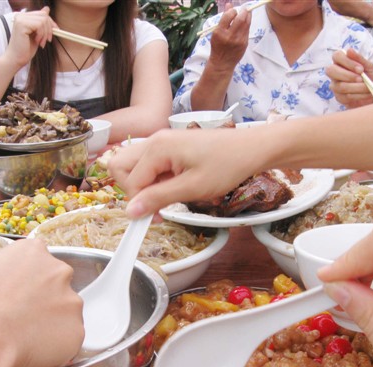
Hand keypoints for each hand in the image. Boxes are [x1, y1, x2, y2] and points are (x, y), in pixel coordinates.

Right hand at [1, 7, 56, 68]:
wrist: (16, 59)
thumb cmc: (26, 49)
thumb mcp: (37, 34)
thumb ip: (41, 22)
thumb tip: (46, 9)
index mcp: (23, 17)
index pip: (42, 13)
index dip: (51, 22)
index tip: (55, 31)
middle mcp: (20, 15)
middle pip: (44, 15)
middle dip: (49, 29)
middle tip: (47, 40)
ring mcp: (20, 19)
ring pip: (43, 20)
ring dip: (45, 34)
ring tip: (41, 43)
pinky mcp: (21, 24)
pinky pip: (39, 25)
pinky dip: (41, 35)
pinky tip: (37, 42)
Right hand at [108, 128, 262, 217]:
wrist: (251, 148)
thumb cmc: (226, 166)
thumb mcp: (192, 188)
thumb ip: (158, 198)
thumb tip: (130, 212)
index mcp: (157, 148)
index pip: (129, 181)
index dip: (138, 203)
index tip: (156, 219)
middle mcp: (154, 141)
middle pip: (121, 167)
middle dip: (132, 190)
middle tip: (155, 205)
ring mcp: (161, 141)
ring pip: (133, 165)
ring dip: (143, 185)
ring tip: (165, 197)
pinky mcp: (170, 146)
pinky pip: (149, 164)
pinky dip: (154, 179)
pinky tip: (174, 187)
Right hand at [206, 4, 250, 71]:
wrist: (222, 63)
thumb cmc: (218, 46)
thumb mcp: (216, 32)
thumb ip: (223, 19)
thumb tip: (229, 5)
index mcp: (220, 32)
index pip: (228, 16)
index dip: (232, 11)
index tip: (233, 11)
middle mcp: (230, 36)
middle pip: (240, 19)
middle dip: (244, 11)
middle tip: (244, 9)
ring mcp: (239, 40)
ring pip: (246, 23)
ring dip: (248, 16)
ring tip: (246, 13)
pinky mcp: (245, 43)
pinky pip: (247, 30)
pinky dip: (247, 24)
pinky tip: (245, 23)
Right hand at [327, 48, 372, 107]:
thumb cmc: (368, 76)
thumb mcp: (368, 66)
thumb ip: (359, 59)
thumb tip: (349, 50)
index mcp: (340, 61)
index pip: (336, 56)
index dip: (347, 61)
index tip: (360, 69)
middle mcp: (334, 73)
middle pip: (331, 71)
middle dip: (348, 75)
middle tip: (362, 78)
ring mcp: (334, 86)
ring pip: (341, 86)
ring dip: (357, 87)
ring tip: (370, 87)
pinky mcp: (339, 97)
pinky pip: (346, 97)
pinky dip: (360, 95)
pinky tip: (368, 93)